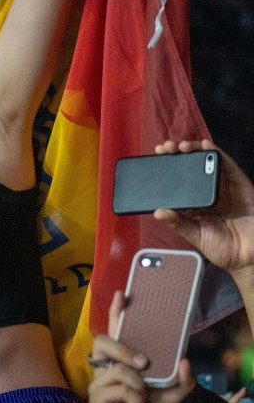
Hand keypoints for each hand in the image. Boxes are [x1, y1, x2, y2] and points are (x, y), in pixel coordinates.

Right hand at [88, 293, 194, 402]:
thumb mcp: (171, 396)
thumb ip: (181, 379)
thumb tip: (185, 360)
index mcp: (122, 364)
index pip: (116, 332)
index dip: (118, 312)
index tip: (123, 294)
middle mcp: (107, 370)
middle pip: (104, 341)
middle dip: (124, 347)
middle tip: (145, 362)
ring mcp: (98, 383)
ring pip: (116, 367)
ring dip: (137, 383)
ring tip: (143, 399)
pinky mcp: (96, 398)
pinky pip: (117, 387)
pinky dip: (134, 398)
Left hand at [153, 139, 253, 280]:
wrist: (248, 257)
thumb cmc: (222, 248)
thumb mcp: (195, 235)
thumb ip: (179, 223)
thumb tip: (158, 212)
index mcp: (197, 203)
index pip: (181, 181)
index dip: (169, 168)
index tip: (156, 158)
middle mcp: (210, 192)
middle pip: (192, 167)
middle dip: (178, 155)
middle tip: (164, 148)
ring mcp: (226, 187)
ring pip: (208, 162)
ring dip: (194, 150)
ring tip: (181, 146)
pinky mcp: (240, 184)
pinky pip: (228, 165)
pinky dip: (217, 153)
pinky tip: (206, 145)